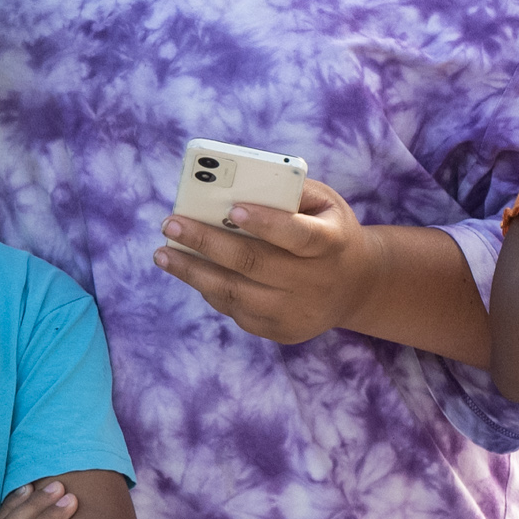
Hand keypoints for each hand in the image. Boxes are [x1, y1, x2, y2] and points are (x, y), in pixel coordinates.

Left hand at [156, 179, 378, 346]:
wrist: (355, 286)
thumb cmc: (329, 230)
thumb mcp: (324, 203)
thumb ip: (288, 191)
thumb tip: (235, 186)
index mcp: (331, 243)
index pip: (298, 236)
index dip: (266, 223)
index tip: (232, 209)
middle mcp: (315, 282)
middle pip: (254, 264)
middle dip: (206, 242)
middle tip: (170, 223)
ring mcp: (297, 311)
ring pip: (236, 293)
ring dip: (193, 272)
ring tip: (163, 253)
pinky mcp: (281, 332)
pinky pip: (236, 311)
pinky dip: (209, 290)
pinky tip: (189, 271)